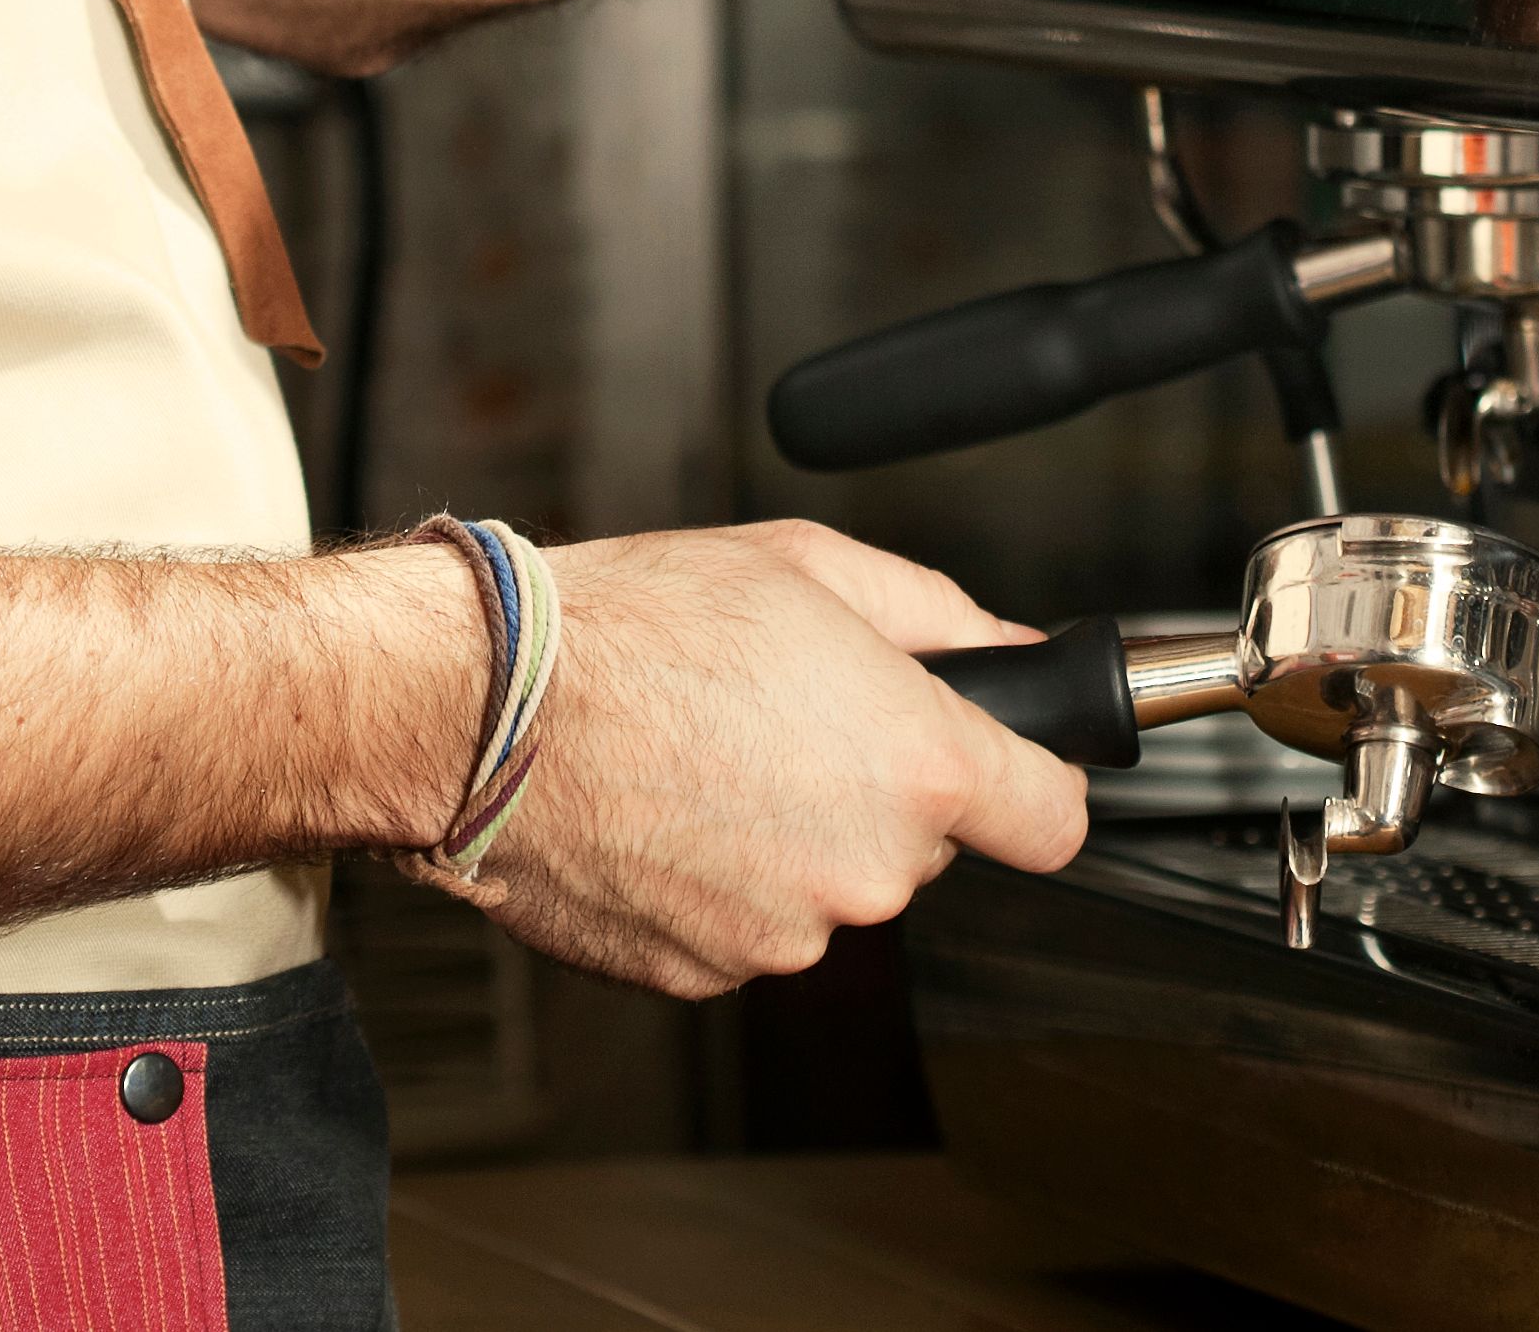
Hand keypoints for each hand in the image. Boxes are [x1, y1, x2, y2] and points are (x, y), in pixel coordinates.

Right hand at [468, 521, 1087, 996]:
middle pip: (922, 845)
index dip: (1036, 783)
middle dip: (875, 787)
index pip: (1053, 820)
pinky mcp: (706, 975)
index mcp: (914, 767)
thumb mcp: (811, 565)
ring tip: (704, 753)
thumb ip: (942, 617)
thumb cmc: (632, 627)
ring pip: (829, 885)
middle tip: (786, 715)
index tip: (1013, 770)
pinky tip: (665, 807)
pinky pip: (748, 924)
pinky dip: (720, 878)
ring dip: (791, 834)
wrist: (485, 711)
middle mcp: (864, 870)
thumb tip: (1011, 651)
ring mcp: (784, 935)